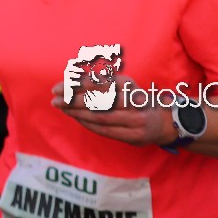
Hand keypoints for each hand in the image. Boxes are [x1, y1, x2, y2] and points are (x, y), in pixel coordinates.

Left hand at [50, 74, 168, 146]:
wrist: (162, 122)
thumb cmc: (133, 100)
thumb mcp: (121, 85)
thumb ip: (99, 82)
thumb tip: (69, 81)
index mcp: (128, 84)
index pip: (97, 82)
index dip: (75, 85)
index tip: (58, 87)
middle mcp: (133, 99)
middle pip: (97, 99)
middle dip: (73, 99)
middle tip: (55, 98)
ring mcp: (135, 119)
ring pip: (101, 116)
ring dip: (78, 113)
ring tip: (62, 108)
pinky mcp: (135, 136)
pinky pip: (106, 130)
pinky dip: (89, 124)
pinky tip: (76, 118)